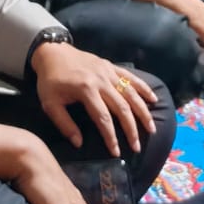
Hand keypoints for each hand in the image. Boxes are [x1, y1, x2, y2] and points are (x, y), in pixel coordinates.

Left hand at [31, 42, 156, 156]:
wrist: (52, 52)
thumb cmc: (50, 80)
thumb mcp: (50, 104)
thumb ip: (64, 124)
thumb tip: (79, 143)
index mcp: (86, 90)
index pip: (103, 118)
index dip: (111, 137)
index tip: (116, 152)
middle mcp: (101, 80)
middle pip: (122, 107)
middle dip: (131, 129)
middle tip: (137, 146)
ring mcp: (108, 71)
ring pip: (131, 93)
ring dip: (143, 111)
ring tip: (151, 128)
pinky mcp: (111, 66)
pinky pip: (131, 77)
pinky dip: (143, 88)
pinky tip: (153, 99)